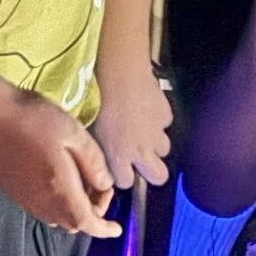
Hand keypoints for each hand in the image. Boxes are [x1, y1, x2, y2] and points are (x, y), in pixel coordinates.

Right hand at [0, 74, 119, 238]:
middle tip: (99, 184)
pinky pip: (42, 208)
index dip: (104, 229)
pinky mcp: (12, 192)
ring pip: (57, 217)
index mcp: (59, 191)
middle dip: (92, 212)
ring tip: (80, 180)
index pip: (87, 223)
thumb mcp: (75, 134)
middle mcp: (41, 203)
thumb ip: (94, 164)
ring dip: (74, 208)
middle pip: (73, 222)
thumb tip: (105, 185)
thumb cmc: (35, 119)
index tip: (117, 229)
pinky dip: (57, 203)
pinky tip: (59, 178)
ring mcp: (23, 199)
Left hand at [94, 56, 172, 190]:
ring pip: (164, 150)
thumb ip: (100, 148)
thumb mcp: (90, 129)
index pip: (126, 182)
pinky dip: (157, 121)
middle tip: (140, 159)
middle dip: (151, 171)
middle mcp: (142, 150)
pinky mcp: (166, 115)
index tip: (117, 165)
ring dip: (155, 145)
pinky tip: (146, 109)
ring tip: (142, 131)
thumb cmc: (96, 98)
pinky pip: (164, 125)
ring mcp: (157, 133)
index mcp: (119, 156)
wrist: (119, 73)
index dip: (122, 175)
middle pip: (159, 177)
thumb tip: (101, 153)